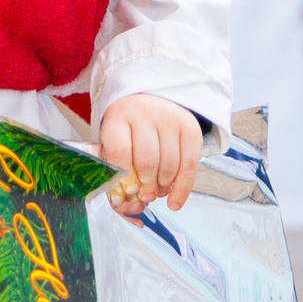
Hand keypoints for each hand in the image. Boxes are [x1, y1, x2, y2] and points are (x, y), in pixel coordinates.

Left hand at [99, 93, 201, 211]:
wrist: (151, 99)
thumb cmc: (128, 128)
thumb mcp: (112, 139)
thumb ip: (113, 166)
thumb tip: (119, 199)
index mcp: (118, 117)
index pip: (120, 150)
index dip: (123, 176)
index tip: (128, 191)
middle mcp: (144, 113)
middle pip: (147, 160)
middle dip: (146, 185)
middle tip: (144, 195)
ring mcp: (169, 118)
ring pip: (169, 164)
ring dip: (163, 186)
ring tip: (157, 191)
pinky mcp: (190, 127)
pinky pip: (189, 165)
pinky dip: (182, 188)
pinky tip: (174, 202)